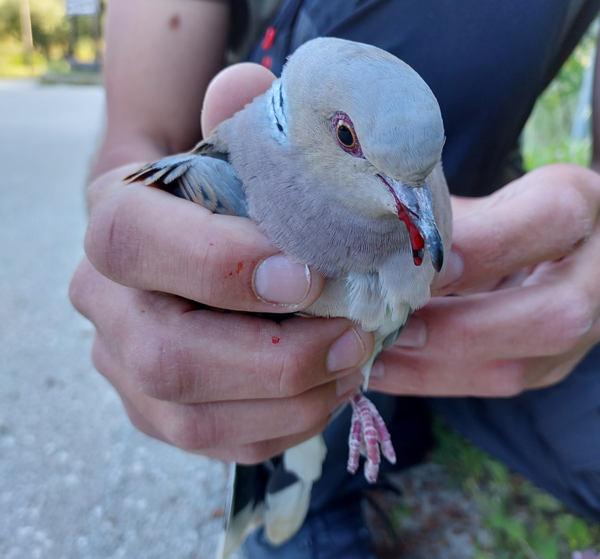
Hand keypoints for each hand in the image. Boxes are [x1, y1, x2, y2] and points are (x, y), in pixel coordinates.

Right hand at [70, 63, 372, 463]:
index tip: (307, 275)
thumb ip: (242, 120)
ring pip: (190, 413)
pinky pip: (215, 444)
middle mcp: (105, 301)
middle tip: (355, 338)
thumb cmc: (228, 198)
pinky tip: (326, 396)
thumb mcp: (237, 153)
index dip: (219, 265)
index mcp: (117, 220)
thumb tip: (248, 88)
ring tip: (353, 367)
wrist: (203, 243)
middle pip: (166, 352)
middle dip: (274, 358)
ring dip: (288, 401)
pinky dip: (282, 428)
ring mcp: (124, 365)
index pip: (136, 242)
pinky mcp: (156, 411)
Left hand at [370, 164, 599, 396]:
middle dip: (458, 330)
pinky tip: (384, 370)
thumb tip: (379, 243)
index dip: (484, 248)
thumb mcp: (485, 202)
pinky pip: (490, 383)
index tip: (418, 268)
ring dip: (433, 367)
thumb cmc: (506, 216)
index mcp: (577, 206)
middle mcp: (594, 275)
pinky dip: (429, 379)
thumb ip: (445, 221)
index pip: (549, 220)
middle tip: (389, 328)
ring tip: (372, 356)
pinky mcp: (548, 365)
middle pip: (551, 317)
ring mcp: (579, 331)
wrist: (552, 251)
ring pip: (517, 368)